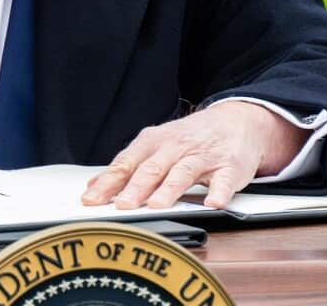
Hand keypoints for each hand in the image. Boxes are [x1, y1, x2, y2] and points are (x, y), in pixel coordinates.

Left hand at [81, 101, 306, 209]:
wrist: (235, 121)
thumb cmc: (188, 139)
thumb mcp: (155, 145)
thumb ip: (128, 166)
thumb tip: (94, 186)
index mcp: (153, 142)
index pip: (126, 163)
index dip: (108, 182)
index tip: (92, 199)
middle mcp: (176, 147)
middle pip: (152, 168)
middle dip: (135, 188)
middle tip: (122, 206)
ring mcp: (203, 156)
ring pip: (183, 173)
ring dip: (169, 189)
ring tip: (157, 205)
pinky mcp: (229, 166)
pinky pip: (224, 180)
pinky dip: (219, 191)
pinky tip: (213, 203)